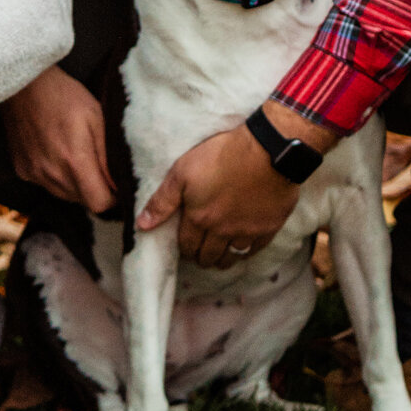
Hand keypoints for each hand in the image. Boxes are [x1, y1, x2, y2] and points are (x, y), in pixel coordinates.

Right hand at [3, 65, 114, 214]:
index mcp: (74, 160)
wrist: (23, 84)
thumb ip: (109, 155)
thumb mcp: (97, 117)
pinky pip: (46, 185)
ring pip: (65, 195)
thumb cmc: (65, 95)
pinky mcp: (22, 170)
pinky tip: (56, 152)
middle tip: (97, 163)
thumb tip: (120, 185)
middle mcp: (52, 173)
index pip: (99, 204)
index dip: (113, 198)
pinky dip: (56, 176)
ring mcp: (34, 174)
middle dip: (95, 188)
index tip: (116, 184)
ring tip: (76, 154)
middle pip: (83, 201)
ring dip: (76, 184)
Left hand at [136, 107, 330, 265]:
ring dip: (223, 259)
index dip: (184, 249)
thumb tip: (142, 225)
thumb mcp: (183, 172)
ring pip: (231, 258)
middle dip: (202, 257)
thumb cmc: (222, 155)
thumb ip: (162, 201)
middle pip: (209, 256)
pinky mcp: (268, 228)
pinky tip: (243, 248)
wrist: (266, 151)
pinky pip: (254, 250)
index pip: (187, 246)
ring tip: (219, 256)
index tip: (185, 248)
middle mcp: (222, 231)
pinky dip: (246, 252)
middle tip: (201, 254)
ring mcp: (246, 232)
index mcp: (199, 218)